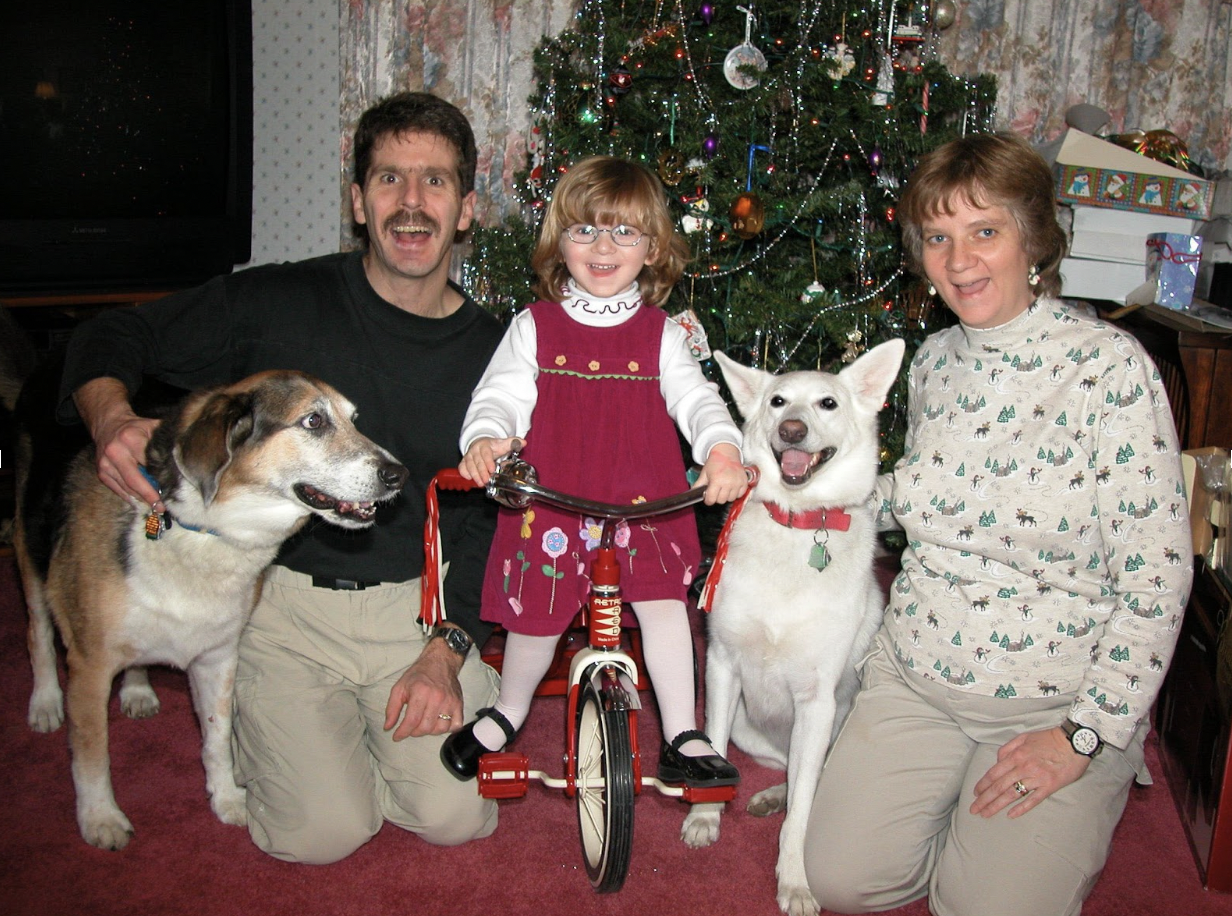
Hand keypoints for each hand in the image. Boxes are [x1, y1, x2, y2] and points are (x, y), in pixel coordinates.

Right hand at [75, 378, 162, 509]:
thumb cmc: (136, 427)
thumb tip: (184, 457)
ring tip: (155, 507)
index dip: (160, 478)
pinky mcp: (101, 473)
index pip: (148, 464)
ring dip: (141, 499)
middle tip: (162, 507)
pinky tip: (141, 502)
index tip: (171, 490)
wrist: (108, 424)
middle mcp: (115, 452)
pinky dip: (130, 497)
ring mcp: (106, 464)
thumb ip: (165, 441)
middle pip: (135, 480)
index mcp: (130, 439)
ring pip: (126, 488)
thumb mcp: (152, 427)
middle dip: (149, 496)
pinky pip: (118, 490)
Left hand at [383, 636, 465, 739]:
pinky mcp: (458, 704)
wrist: (441, 661)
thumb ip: (392, 708)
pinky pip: (455, 725)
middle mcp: (437, 697)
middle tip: (410, 727)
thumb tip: (388, 726)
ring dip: (429, 731)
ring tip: (424, 723)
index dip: (402, 732)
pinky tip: (439, 722)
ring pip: (440, 729)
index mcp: (420, 692)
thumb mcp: (400, 687)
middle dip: (414, 732)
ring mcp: (449, 701)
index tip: (397, 736)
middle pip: (425, 728)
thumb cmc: (420, 674)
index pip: (411, 721)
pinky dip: (447, 729)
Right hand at [459, 436, 523, 484]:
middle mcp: (475, 450)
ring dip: (474, 475)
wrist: (480, 444)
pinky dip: (465, 474)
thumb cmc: (492, 446)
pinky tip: (470, 479)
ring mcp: (468, 456)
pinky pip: (462, 468)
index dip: (488, 462)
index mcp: (484, 445)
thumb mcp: (503, 444)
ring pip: (469, 466)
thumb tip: (523, 442)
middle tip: (486, 481)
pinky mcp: (463, 462)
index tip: (492, 470)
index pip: (486, 454)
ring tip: (480, 483)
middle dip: (481, 472)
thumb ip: (513, 443)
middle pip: (477, 462)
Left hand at [695, 443, 748, 505]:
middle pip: (721, 501)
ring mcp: (737, 483)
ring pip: (731, 499)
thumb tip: (693, 494)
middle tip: (716, 490)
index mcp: (716, 480)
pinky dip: (736, 493)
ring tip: (724, 487)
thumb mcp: (704, 473)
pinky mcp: (744, 482)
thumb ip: (698, 485)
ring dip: (726, 496)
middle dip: (717, 497)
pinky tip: (731, 487)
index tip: (708, 498)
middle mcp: (728, 482)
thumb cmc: (715, 462)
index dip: (708, 500)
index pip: (711, 499)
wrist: (726, 453)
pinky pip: (740, 495)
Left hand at [971, 726, 1090, 818]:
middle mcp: (1023, 767)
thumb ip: (1007, 749)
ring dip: (997, 805)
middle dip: (985, 799)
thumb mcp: (1023, 738)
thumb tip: (998, 761)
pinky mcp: (1050, 786)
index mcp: (1016, 755)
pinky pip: (1033, 799)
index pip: (994, 773)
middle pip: (999, 786)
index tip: (975, 794)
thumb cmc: (1048, 739)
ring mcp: (1037, 778)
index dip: (983, 785)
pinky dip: (1021, 808)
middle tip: (974, 809)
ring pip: (1012, 794)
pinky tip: (1011, 815)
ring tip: (986, 814)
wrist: (1074, 742)